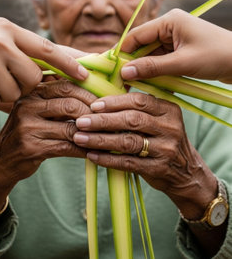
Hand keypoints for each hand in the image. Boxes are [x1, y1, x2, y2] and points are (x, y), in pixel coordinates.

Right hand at [0, 17, 88, 108]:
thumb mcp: (0, 35)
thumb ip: (29, 48)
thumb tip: (70, 61)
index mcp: (8, 29)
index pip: (46, 48)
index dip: (68, 62)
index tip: (84, 74)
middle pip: (33, 77)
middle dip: (27, 83)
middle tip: (10, 76)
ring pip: (15, 92)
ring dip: (6, 92)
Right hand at [0, 79, 95, 200]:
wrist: (2, 159)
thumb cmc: (29, 131)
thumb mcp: (39, 109)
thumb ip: (60, 99)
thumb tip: (97, 94)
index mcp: (33, 92)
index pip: (67, 85)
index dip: (89, 94)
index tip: (105, 103)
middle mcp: (28, 105)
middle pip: (70, 104)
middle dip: (93, 114)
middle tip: (108, 121)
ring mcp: (28, 126)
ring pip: (71, 127)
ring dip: (92, 133)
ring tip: (105, 137)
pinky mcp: (31, 147)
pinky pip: (66, 147)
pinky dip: (83, 149)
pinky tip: (93, 151)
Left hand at [74, 92, 216, 219]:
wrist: (187, 174)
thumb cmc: (164, 140)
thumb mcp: (161, 120)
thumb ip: (140, 108)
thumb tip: (102, 93)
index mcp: (169, 110)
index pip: (139, 100)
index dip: (114, 102)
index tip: (93, 105)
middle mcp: (170, 128)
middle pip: (132, 120)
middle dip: (103, 120)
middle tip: (81, 120)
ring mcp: (166, 149)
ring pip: (128, 141)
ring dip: (101, 139)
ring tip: (80, 137)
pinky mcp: (159, 169)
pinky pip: (128, 163)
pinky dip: (108, 159)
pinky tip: (92, 156)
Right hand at [120, 9, 231, 82]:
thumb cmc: (217, 56)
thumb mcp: (182, 63)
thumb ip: (153, 67)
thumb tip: (125, 72)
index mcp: (169, 21)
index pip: (137, 35)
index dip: (122, 52)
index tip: (111, 69)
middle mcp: (170, 27)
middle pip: (142, 45)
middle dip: (133, 63)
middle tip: (120, 82)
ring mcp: (176, 39)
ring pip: (151, 55)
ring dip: (145, 70)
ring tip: (132, 86)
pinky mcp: (181, 50)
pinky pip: (162, 61)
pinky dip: (156, 72)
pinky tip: (149, 84)